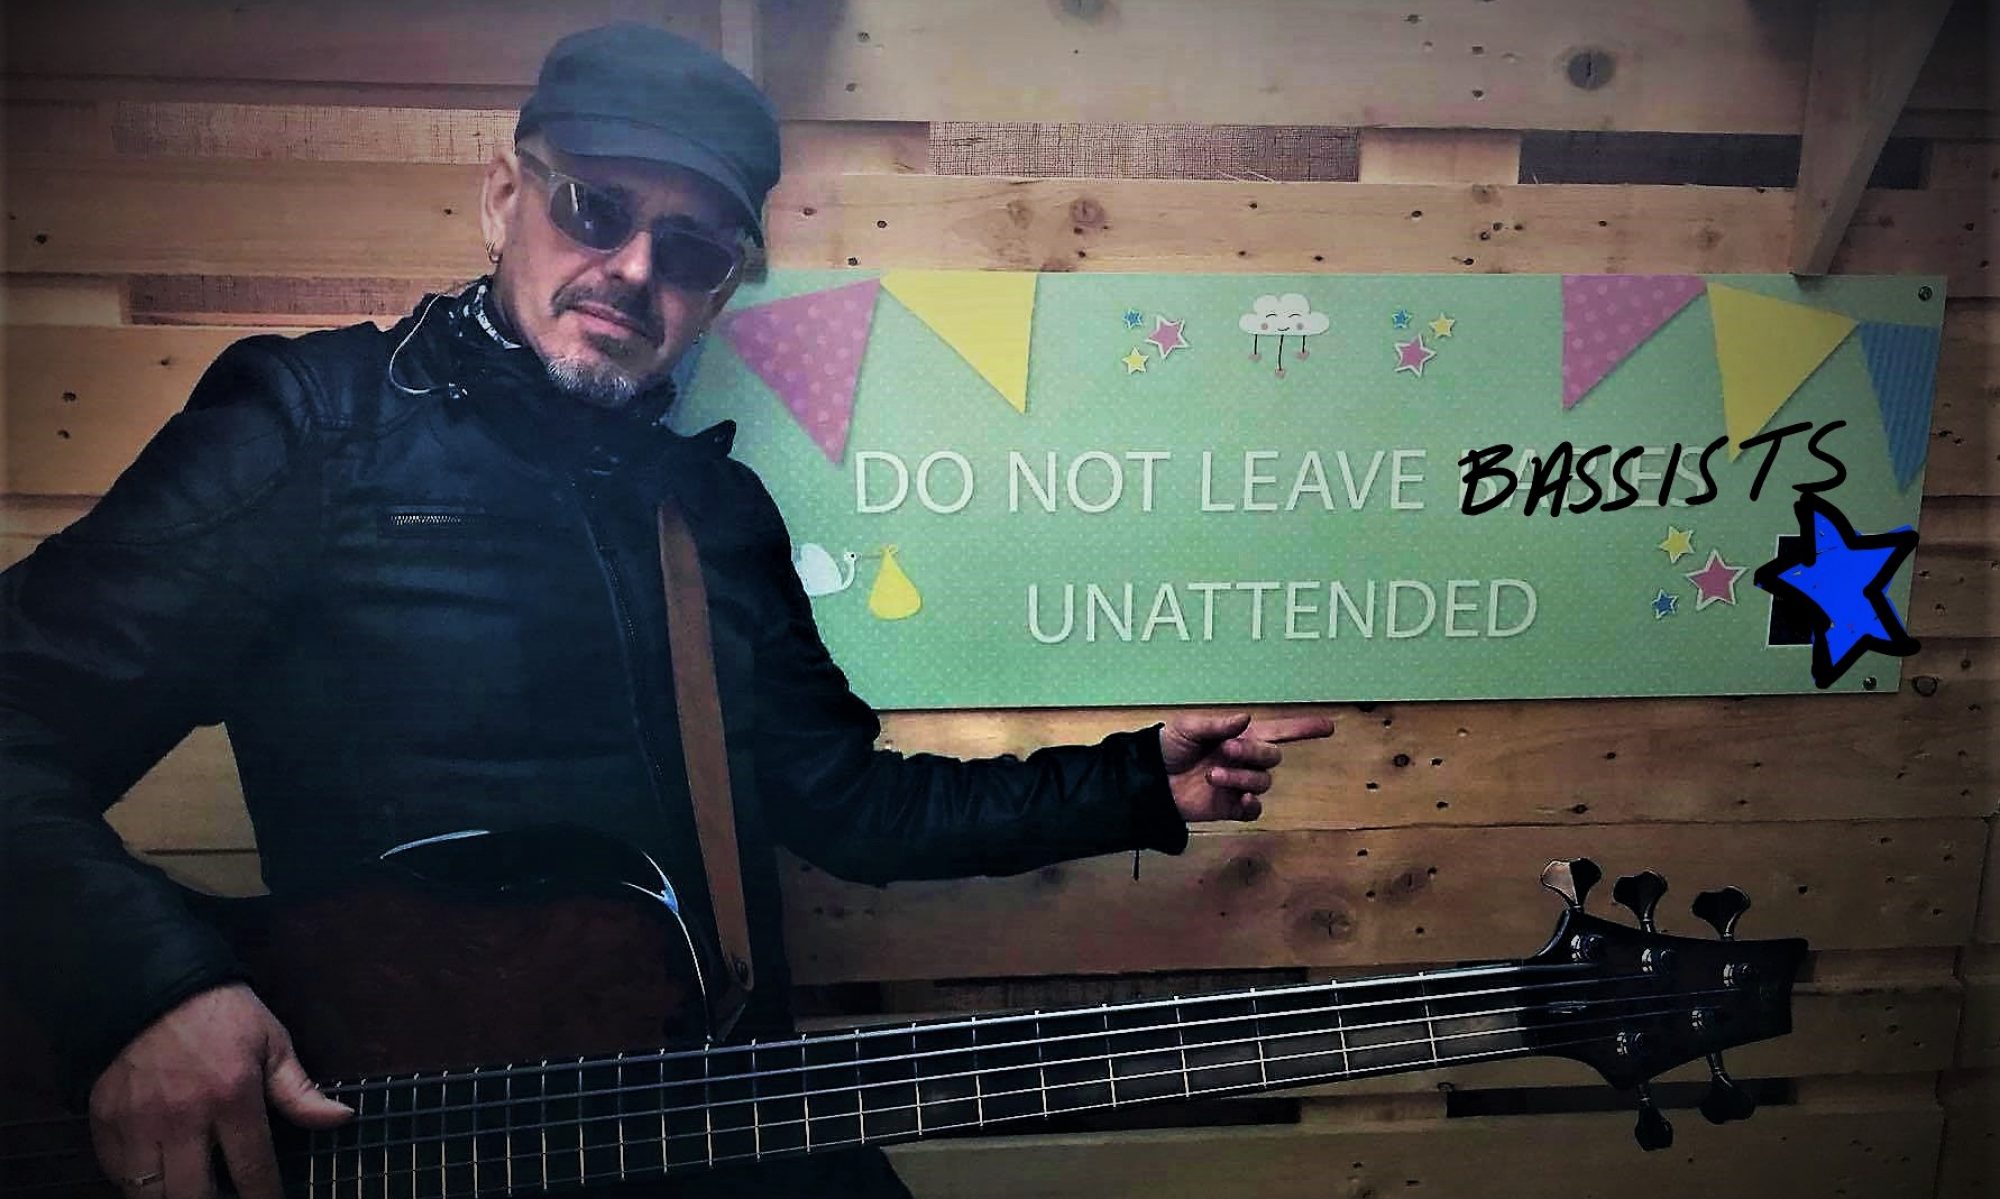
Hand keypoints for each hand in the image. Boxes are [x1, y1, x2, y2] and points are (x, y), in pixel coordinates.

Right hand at [88, 982, 352, 1198]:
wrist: (152, 983)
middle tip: (227, 1197)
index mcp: (232, 1098)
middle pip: (195, 1196)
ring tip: (191, 1189)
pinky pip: (116, 1173)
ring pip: (149, 1195)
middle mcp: (183, 1118)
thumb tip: (342, 1119)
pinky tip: (156, 1173)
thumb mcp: (271, 1043)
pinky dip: (135, 1181)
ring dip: (172, 1198)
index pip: (252, 1170)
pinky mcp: (104, 1119)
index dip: (265, 1197)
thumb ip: (300, 1091)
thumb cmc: (221, 1013)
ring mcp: (138, 1122)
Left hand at [1160, 711, 1334, 822]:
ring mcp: (1239, 784)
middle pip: (1271, 756)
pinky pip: (1254, 809)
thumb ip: (1217, 724)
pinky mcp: (1230, 808)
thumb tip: (1245, 719)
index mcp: (1240, 736)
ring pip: (1261, 782)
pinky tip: (1240, 800)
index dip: (1303, 728)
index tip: (1328, 726)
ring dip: (1241, 777)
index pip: (1279, 731)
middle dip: (1252, 752)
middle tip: (1226, 749)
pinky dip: (1250, 805)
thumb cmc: (1169, 747)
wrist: (1149, 779)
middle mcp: (1245, 760)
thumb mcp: (1188, 727)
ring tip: (1213, 775)